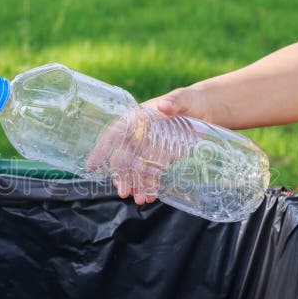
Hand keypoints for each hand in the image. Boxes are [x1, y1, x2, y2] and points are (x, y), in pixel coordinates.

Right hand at [87, 86, 206, 204]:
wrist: (205, 111)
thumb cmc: (191, 100)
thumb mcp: (183, 99)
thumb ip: (173, 102)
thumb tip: (162, 106)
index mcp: (137, 119)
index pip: (114, 134)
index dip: (102, 149)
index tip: (92, 165)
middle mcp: (139, 136)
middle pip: (123, 158)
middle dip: (122, 175)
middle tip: (124, 192)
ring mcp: (149, 149)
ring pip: (136, 170)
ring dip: (135, 185)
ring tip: (140, 199)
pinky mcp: (161, 158)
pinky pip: (151, 174)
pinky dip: (149, 186)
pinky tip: (150, 197)